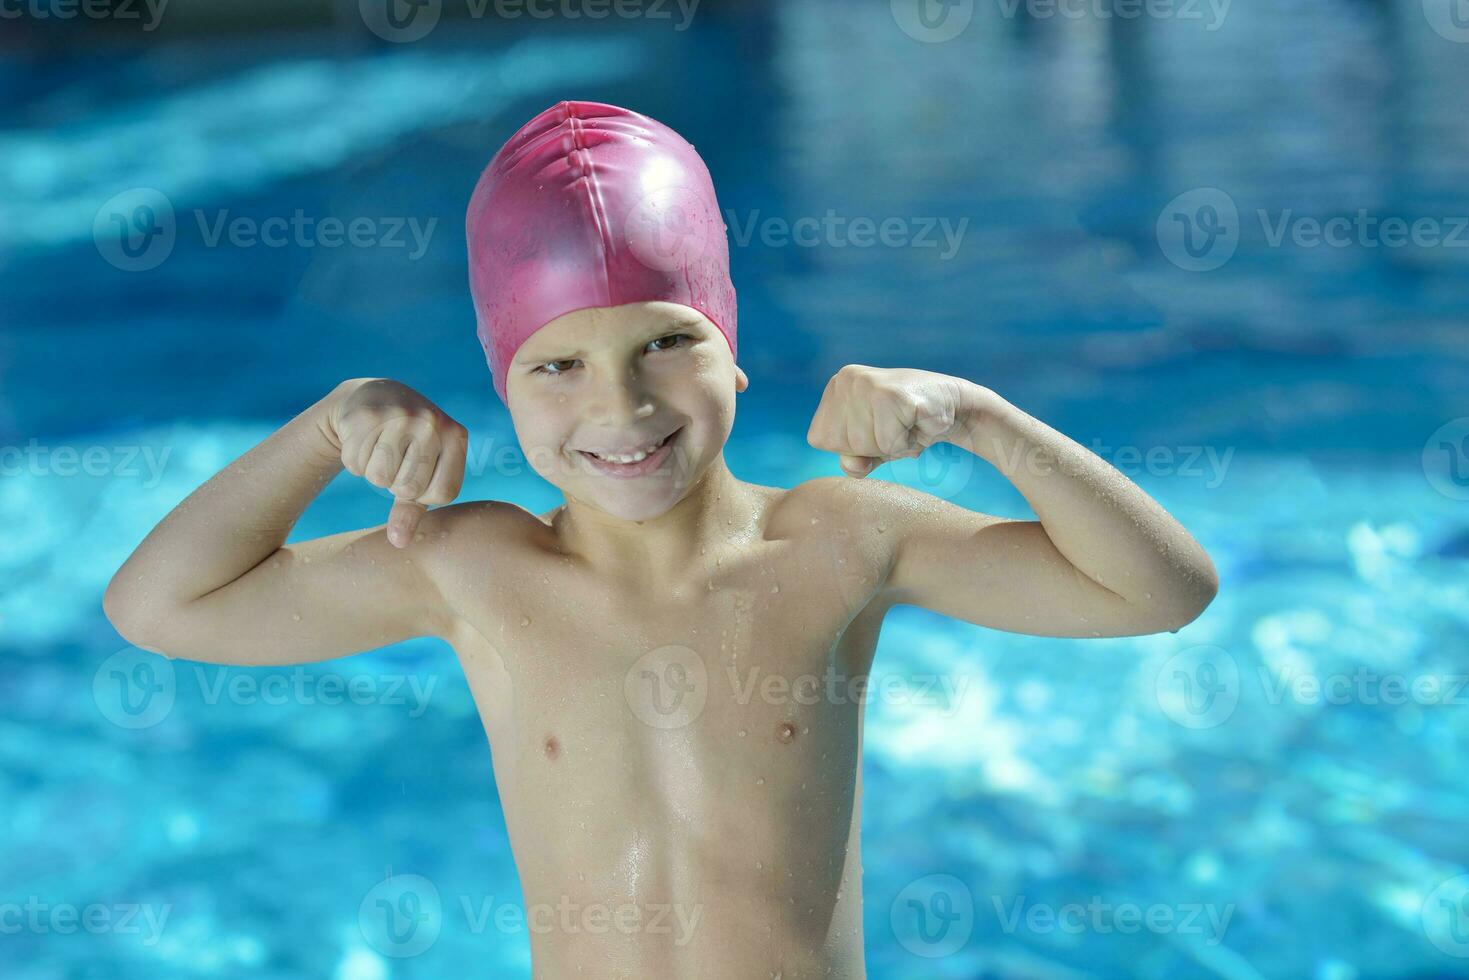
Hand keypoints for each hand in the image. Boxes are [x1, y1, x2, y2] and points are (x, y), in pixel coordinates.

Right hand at [325, 379, 467, 546]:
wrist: (373, 397)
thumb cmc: (405, 445)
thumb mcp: (419, 472)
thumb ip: (413, 510)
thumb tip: (398, 542)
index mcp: (456, 436)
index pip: (443, 493)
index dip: (424, 494)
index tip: (418, 475)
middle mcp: (432, 423)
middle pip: (408, 488)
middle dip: (395, 483)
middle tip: (395, 459)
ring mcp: (401, 416)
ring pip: (379, 477)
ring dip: (373, 472)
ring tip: (380, 448)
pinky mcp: (368, 416)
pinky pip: (356, 464)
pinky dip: (355, 460)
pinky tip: (363, 439)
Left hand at [806, 366, 975, 477]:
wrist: (955, 406)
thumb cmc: (908, 427)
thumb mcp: (873, 449)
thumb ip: (854, 462)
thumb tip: (851, 464)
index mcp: (835, 387)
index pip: (820, 440)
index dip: (851, 446)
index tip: (877, 428)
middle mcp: (846, 379)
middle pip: (843, 445)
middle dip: (874, 447)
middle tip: (896, 427)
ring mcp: (867, 384)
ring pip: (865, 446)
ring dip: (894, 446)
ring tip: (907, 424)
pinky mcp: (891, 395)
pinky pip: (889, 443)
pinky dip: (909, 443)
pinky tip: (919, 422)